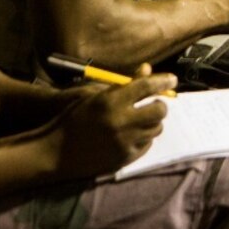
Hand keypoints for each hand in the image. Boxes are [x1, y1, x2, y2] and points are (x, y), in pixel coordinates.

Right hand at [50, 65, 174, 177]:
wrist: (56, 152)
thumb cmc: (74, 118)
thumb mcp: (94, 95)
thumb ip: (123, 84)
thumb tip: (147, 70)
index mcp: (110, 101)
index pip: (146, 86)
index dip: (163, 81)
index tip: (172, 79)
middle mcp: (120, 121)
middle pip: (158, 110)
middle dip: (160, 105)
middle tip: (154, 104)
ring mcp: (124, 142)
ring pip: (156, 128)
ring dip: (153, 122)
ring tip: (141, 120)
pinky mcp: (125, 158)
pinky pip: (147, 144)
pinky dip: (144, 138)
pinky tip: (133, 135)